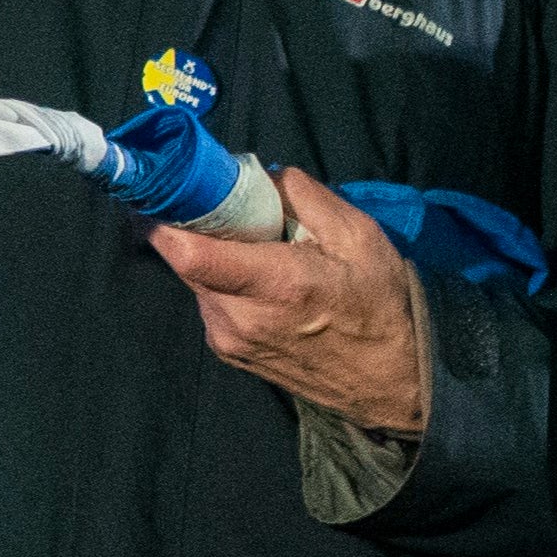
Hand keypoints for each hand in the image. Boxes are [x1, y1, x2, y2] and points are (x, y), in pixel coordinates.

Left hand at [151, 165, 429, 431]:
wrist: (391, 382)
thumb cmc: (380, 305)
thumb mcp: (360, 237)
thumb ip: (304, 197)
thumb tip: (256, 174)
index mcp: (275, 285)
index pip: (187, 252)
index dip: (166, 216)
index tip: (173, 188)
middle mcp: (239, 317)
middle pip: (184, 259)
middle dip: (195, 227)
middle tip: (226, 211)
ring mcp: (228, 339)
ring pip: (194, 279)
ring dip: (212, 257)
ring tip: (255, 251)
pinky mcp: (226, 351)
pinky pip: (208, 301)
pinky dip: (222, 282)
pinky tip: (258, 281)